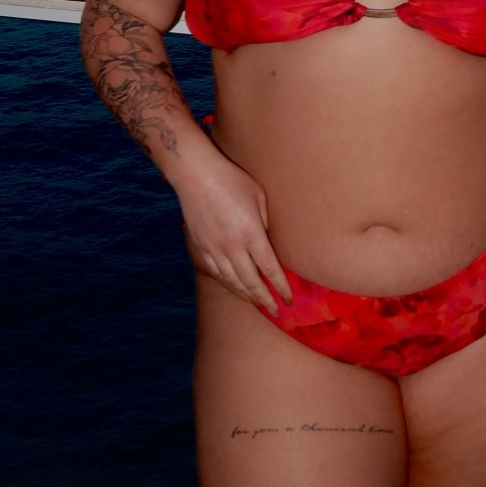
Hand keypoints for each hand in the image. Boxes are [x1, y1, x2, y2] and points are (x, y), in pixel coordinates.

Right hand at [175, 155, 291, 314]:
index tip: (289, 300)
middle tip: (275, 311)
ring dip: (246, 295)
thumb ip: (265, 223)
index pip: (270, 269)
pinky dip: (227, 283)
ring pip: (232, 281)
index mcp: (251, 234)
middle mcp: (232, 247)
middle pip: (251, 282)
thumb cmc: (232, 180)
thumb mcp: (259, 197)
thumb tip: (269, 242)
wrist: (196, 175)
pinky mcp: (201, 247)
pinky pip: (216, 273)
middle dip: (265, 299)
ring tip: (258, 303)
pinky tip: (234, 287)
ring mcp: (214, 249)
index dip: (281, 287)